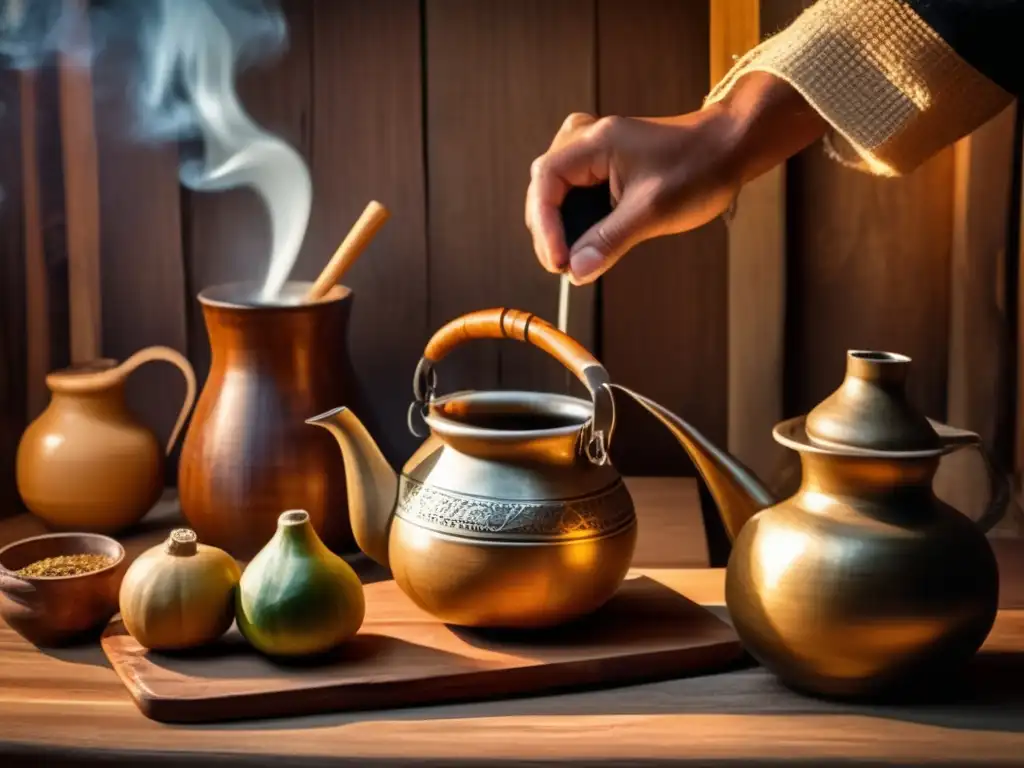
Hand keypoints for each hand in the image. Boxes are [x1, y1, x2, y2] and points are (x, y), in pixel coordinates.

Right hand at [525, 72, 826, 284]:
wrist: (730, 148)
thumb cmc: (698, 169)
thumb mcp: (652, 211)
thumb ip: (609, 241)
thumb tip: (576, 272)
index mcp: (594, 142)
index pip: (545, 183)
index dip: (545, 227)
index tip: (558, 262)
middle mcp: (586, 140)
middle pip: (545, 189)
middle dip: (551, 231)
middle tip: (566, 267)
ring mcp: (594, 150)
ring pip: (558, 193)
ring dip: (564, 228)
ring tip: (576, 259)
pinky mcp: (603, 163)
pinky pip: (575, 192)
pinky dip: (579, 220)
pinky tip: (590, 241)